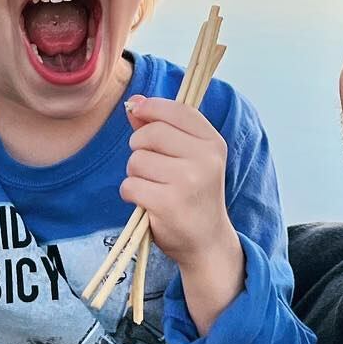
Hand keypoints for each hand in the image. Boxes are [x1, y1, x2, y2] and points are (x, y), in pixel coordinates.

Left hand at [122, 96, 243, 332]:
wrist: (206, 241)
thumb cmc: (193, 194)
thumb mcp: (189, 157)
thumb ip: (162, 127)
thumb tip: (134, 102)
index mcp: (213, 143)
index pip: (178, 111)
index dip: (152, 108)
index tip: (138, 111)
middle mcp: (205, 159)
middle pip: (150, 133)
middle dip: (139, 147)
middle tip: (150, 167)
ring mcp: (187, 182)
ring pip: (136, 160)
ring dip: (135, 174)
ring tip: (153, 187)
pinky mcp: (167, 203)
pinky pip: (130, 185)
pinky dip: (131, 193)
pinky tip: (147, 202)